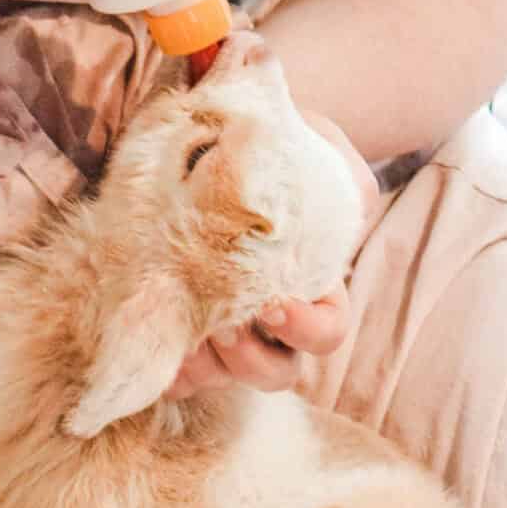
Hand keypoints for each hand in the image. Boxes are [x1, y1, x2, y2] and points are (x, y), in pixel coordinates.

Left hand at [166, 106, 379, 399]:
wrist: (215, 133)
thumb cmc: (275, 143)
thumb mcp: (319, 145)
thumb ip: (341, 170)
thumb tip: (352, 186)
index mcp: (312, 282)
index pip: (327, 331)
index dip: (305, 329)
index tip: (272, 305)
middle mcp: (271, 317)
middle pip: (277, 371)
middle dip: (249, 358)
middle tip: (222, 323)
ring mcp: (226, 326)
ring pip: (224, 375)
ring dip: (204, 365)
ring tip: (182, 332)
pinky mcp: (181, 324)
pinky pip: (176, 369)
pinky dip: (167, 367)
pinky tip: (154, 345)